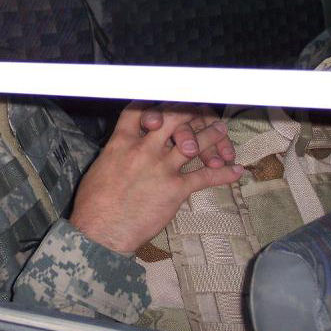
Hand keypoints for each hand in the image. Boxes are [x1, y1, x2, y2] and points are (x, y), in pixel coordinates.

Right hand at [69, 102, 242, 254]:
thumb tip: (124, 149)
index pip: (141, 110)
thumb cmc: (94, 202)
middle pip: (173, 118)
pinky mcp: (175, 189)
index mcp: (121, 141)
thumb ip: (117, 151)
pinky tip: (236, 171)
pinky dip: (223, 173)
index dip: (157, 103)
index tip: (168, 101)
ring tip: (221, 129)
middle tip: (202, 111)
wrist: (101, 229)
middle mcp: (144, 149)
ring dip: (212, 135)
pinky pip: (205, 176)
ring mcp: (161, 167)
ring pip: (194, 142)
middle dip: (190, 112)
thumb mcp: (101, 166)